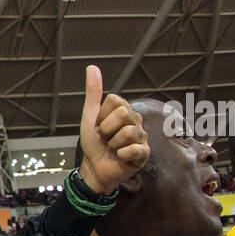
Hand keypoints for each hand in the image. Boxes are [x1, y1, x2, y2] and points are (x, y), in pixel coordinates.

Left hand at [77, 66, 148, 195]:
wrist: (95, 168)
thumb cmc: (93, 143)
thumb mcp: (90, 116)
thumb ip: (93, 93)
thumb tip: (92, 67)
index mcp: (124, 110)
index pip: (116, 101)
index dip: (102, 116)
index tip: (100, 126)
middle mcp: (136, 120)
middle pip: (123, 113)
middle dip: (107, 129)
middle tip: (106, 138)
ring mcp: (142, 136)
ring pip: (127, 132)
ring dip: (113, 144)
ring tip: (113, 148)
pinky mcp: (144, 153)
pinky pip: (133, 149)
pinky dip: (121, 155)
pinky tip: (121, 157)